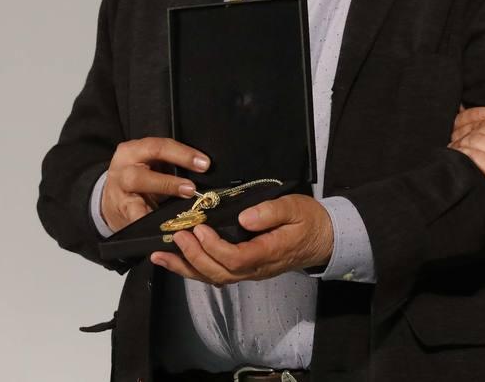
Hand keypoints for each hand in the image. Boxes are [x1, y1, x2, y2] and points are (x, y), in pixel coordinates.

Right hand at [101, 137, 209, 233]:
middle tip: (192, 188)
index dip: (184, 154)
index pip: (159, 147)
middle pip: (143, 171)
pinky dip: (149, 217)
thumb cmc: (139, 175)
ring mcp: (120, 190)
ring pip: (136, 187)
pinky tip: (163, 221)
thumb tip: (202, 168)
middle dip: (170, 181)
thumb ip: (170, 162)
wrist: (111, 196)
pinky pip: (134, 214)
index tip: (204, 164)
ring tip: (182, 198)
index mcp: (133, 150)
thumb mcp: (151, 163)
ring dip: (162, 193)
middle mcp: (123, 168)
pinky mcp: (121, 208)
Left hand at [150, 194, 333, 284]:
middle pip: (219, 273)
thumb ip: (270, 212)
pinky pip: (216, 275)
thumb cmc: (309, 220)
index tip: (199, 229)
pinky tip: (176, 260)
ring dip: (185, 268)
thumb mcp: (295, 207)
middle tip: (177, 236)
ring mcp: (250, 273)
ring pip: (213, 278)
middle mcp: (256, 269)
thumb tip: (244, 218)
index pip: (235, 258)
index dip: (213, 247)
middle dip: (193, 257)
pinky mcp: (245, 270)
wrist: (324, 239)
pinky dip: (193, 269)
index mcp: (269, 253)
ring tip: (161, 255)